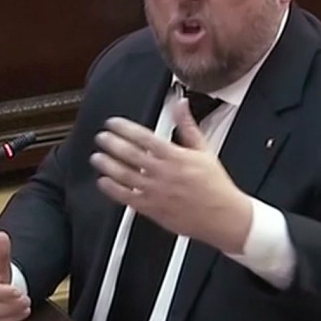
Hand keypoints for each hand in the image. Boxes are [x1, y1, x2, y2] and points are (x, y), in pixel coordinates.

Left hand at [89, 99, 252, 252]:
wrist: (224, 216)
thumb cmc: (215, 185)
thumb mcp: (204, 150)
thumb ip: (188, 125)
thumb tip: (181, 104)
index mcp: (176, 156)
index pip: (144, 137)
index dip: (125, 128)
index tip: (113, 123)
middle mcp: (163, 173)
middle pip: (131, 155)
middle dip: (112, 144)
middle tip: (101, 137)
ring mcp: (156, 191)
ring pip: (125, 176)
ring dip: (108, 165)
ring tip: (96, 157)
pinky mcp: (152, 208)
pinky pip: (127, 197)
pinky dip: (112, 189)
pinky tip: (103, 182)